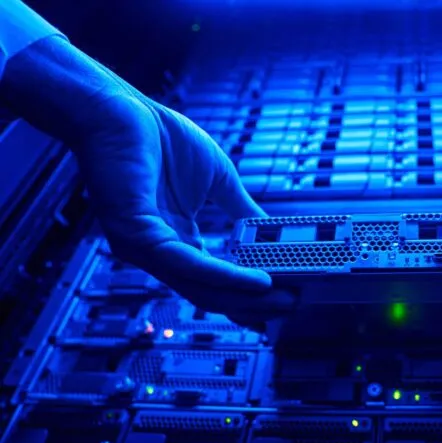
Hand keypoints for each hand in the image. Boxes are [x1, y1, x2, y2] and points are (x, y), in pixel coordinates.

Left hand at [78, 95, 294, 325]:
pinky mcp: (137, 236)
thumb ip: (242, 209)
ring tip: (281, 297)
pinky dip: (226, 275)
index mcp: (177, 240)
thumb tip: (273, 229)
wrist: (119, 109)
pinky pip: (187, 263)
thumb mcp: (218, 179)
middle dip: (254, 304)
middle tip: (292, 305)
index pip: (215, 280)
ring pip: (200, 286)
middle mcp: (159, 251)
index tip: (284, 295)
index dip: (249, 293)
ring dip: (245, 296)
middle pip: (211, 293)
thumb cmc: (159, 139)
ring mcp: (144, 248)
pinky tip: (256, 279)